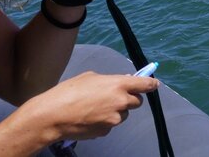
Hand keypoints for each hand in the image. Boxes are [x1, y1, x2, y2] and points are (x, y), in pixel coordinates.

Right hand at [26, 71, 158, 142]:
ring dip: (116, 111)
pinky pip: (111, 124)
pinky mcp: (106, 131)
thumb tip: (119, 83)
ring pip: (123, 114)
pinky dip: (104, 121)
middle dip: (129, 99)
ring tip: (96, 108)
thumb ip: (109, 80)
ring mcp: (115, 119)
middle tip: (115, 97)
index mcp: (118, 84)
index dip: (151, 84)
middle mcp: (121, 102)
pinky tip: (90, 118)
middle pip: (136, 101)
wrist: (53, 115)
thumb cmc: (69, 92)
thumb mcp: (90, 77)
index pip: (144, 84)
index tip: (155, 84)